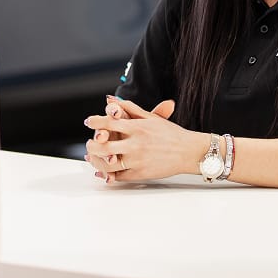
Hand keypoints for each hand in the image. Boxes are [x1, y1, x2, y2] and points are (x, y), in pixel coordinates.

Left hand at [85, 99, 200, 182]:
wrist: (188, 152)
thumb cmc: (171, 133)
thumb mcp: (151, 118)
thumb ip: (130, 108)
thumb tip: (111, 100)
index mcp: (137, 127)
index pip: (109, 122)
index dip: (95, 121)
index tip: (89, 122)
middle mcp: (135, 144)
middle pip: (104, 145)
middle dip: (91, 144)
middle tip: (89, 143)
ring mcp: (137, 160)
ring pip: (108, 163)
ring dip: (97, 160)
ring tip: (93, 157)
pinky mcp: (140, 174)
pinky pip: (119, 176)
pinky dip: (108, 175)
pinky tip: (103, 171)